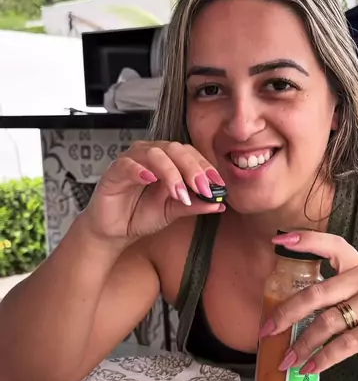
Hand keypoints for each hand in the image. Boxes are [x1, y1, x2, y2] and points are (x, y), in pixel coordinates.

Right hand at [82, 140, 225, 242]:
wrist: (116, 230)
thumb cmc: (141, 214)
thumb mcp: (174, 211)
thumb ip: (195, 205)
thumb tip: (220, 204)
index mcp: (167, 160)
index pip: (189, 154)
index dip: (205, 166)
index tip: (218, 184)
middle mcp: (150, 155)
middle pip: (175, 150)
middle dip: (192, 168)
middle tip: (203, 188)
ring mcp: (132, 160)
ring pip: (154, 154)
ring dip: (171, 173)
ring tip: (180, 193)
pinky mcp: (114, 171)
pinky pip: (127, 164)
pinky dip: (140, 170)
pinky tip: (150, 180)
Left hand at [259, 231, 357, 374]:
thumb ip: (338, 291)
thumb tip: (291, 308)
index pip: (331, 244)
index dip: (304, 240)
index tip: (277, 241)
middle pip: (316, 294)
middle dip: (286, 314)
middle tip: (266, 330)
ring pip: (327, 324)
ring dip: (302, 345)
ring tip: (286, 360)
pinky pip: (345, 345)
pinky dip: (323, 359)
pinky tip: (310, 369)